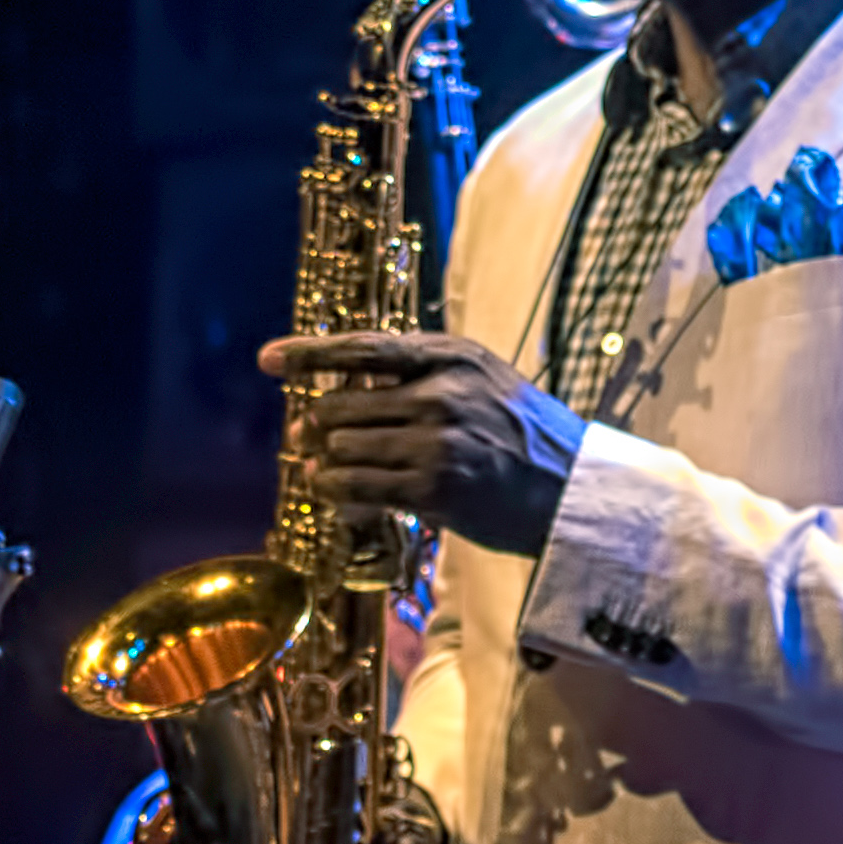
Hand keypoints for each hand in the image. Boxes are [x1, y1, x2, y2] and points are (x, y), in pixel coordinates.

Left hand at [262, 331, 586, 557]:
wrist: (574, 491)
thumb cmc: (526, 437)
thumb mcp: (484, 382)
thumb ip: (423, 374)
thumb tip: (343, 388)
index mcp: (454, 358)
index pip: (365, 348)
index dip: (309, 354)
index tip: (268, 360)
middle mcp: (442, 394)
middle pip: (341, 405)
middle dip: (317, 426)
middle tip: (309, 439)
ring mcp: (438, 443)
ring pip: (341, 448)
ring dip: (328, 464)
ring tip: (330, 473)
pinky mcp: (434, 490)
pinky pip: (356, 488)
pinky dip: (337, 493)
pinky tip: (338, 495)